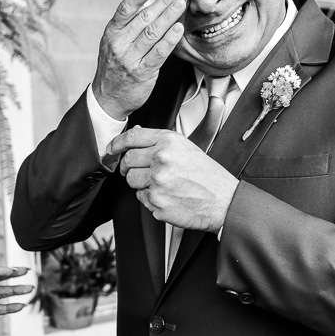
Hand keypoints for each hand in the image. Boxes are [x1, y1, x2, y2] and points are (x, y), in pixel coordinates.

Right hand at [91, 0, 187, 119]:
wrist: (108, 98)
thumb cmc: (115, 67)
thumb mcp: (115, 44)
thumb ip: (130, 26)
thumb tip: (153, 3)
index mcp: (111, 33)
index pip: (125, 10)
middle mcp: (119, 44)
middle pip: (143, 18)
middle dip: (162, 3)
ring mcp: (129, 59)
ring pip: (152, 33)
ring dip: (169, 16)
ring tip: (181, 4)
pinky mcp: (142, 72)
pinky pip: (158, 53)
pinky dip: (170, 40)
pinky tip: (178, 29)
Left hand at [107, 126, 238, 231]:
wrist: (224, 201)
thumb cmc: (207, 175)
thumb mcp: (186, 148)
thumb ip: (159, 141)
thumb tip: (137, 133)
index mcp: (169, 141)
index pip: (132, 138)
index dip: (117, 144)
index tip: (111, 149)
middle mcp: (162, 159)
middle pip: (127, 161)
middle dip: (130, 167)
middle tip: (142, 172)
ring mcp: (158, 181)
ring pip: (131, 181)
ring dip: (141, 184)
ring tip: (163, 185)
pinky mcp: (157, 202)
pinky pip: (141, 198)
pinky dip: (151, 199)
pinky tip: (168, 196)